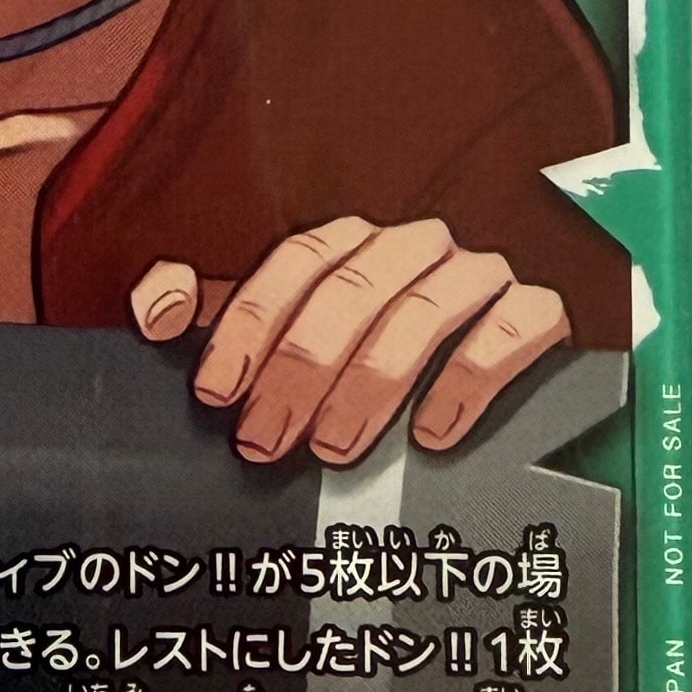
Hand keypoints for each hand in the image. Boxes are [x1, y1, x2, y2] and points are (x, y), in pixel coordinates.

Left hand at [130, 216, 572, 468]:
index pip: (296, 263)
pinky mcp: (536, 310)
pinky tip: (434, 432)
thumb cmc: (373, 349)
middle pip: (353, 290)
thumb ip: (218, 315)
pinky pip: (510, 329)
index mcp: (354, 245)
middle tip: (266, 438)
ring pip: (423, 311)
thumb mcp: (288, 330)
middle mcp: (415, 248)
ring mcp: (478, 276)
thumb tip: (155, 306)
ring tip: (334, 446)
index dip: (250, 324)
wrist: (494, 361)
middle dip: (300, 369)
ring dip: (372, 382)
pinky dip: (468, 379)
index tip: (218, 389)